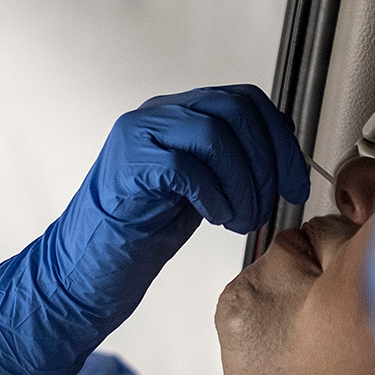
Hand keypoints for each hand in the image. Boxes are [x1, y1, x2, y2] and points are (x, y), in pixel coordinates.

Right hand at [0, 85, 307, 374]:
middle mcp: (157, 116)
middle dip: (270, 158)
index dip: (280, 140)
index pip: (245, 102)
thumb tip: (279, 163)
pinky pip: (187, 165)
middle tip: (274, 201)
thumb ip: (227, 167)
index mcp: (176, 117)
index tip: (296, 181)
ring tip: (243, 218)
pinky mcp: (129, 165)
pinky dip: (215, 195)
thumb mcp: (196, 193)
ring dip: (244, 181)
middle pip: (236, 109)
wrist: (79, 272)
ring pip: (215, 133)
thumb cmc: (134, 240)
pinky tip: (218, 220)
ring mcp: (138, 136)